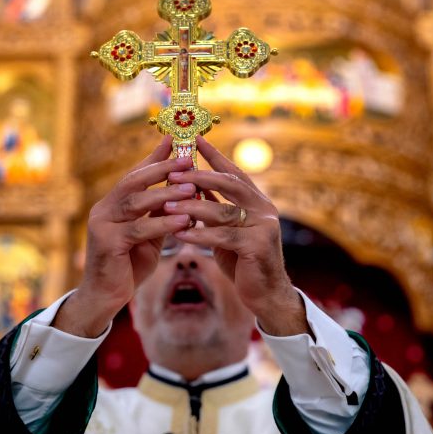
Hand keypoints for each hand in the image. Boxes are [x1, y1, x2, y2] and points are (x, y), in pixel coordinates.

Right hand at [53, 136, 193, 336]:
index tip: (176, 141)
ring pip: (136, 202)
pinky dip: (163, 225)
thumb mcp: (147, 236)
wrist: (104, 298)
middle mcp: (104, 209)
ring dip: (166, 194)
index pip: (135, 174)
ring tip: (191, 188)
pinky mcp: (107, 244)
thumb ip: (158, 215)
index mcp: (112, 204)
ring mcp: (102, 225)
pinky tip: (183, 223)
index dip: (155, 158)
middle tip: (187, 159)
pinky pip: (138, 229)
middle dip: (162, 168)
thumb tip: (182, 193)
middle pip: (134, 181)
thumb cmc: (128, 266)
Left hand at [164, 136, 309, 336]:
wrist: (265, 294)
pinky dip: (199, 234)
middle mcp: (264, 208)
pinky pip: (223, 237)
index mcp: (257, 201)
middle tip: (172, 174)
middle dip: (198, 177)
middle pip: (229, 184)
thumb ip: (216, 208)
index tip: (194, 139)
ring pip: (223, 211)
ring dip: (192, 207)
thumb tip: (194, 186)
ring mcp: (264, 227)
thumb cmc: (243, 261)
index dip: (214, 156)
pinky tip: (179, 234)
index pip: (233, 172)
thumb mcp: (227, 230)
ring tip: (166, 206)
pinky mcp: (258, 247)